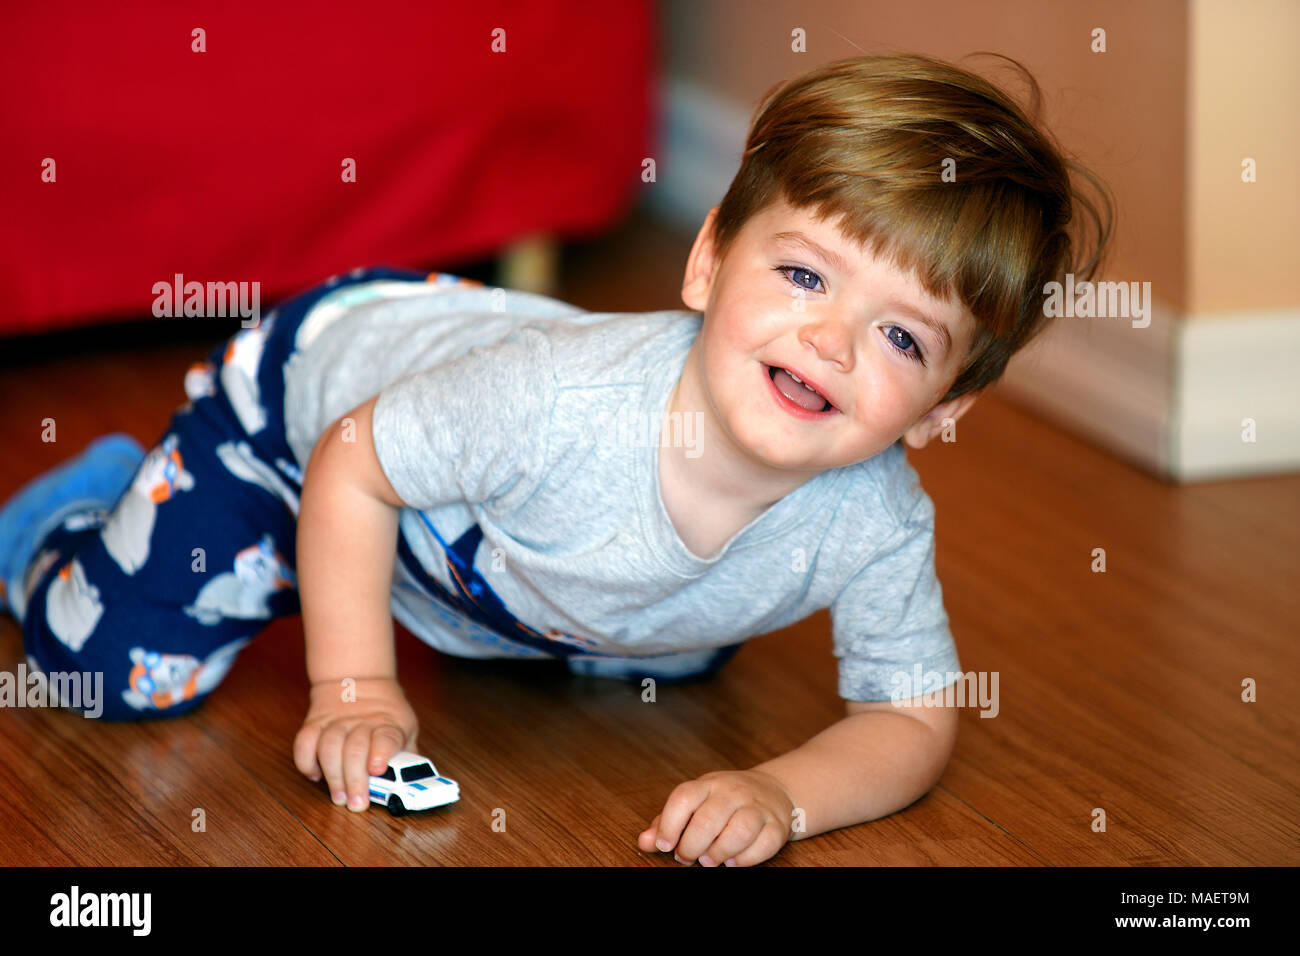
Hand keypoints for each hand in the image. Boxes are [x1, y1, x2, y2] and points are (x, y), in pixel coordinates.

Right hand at [293, 677, 417, 811]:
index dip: (381, 752)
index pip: (386, 736)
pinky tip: (316, 775)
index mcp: (389, 723)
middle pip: (355, 749)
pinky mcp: (315, 722)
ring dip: (332, 775)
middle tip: (356, 803)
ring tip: (339, 797)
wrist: (359, 678)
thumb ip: (406, 755)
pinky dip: (306, 762)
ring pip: (329, 747)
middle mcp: (362, 721)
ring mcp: (337, 721)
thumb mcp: (406, 728)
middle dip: (354, 780)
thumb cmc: (385, 714)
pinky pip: (304, 742)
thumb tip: (412, 783)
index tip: (377, 769)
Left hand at [637, 769, 796, 866]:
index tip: (665, 846)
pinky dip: (746, 859)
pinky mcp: (776, 825)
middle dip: (692, 846)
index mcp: (708, 785)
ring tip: (709, 861)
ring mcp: (757, 807)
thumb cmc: (724, 802)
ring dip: (719, 852)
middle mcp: (733, 792)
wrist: (775, 790)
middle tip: (687, 858)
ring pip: (739, 831)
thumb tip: (644, 842)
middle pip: (709, 819)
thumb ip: (667, 823)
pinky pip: (763, 844)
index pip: (684, 798)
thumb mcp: (695, 803)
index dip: (669, 824)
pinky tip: (733, 861)